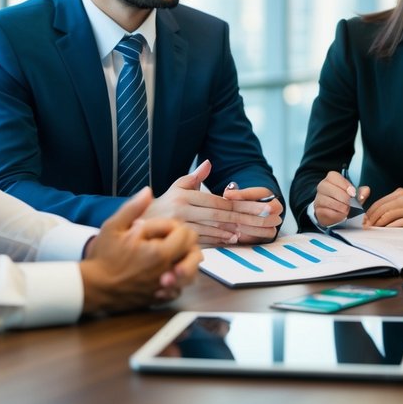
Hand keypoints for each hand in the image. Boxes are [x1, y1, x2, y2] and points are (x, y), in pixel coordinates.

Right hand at [80, 188, 201, 313]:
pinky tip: (164, 272)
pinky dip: (177, 280)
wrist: (92, 287)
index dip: (174, 227)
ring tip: (171, 254)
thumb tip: (148, 191)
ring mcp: (164, 287)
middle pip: (195, 253)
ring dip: (185, 261)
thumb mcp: (113, 227)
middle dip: (185, 242)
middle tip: (170, 238)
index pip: (185, 234)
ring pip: (192, 273)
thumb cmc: (102, 258)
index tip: (159, 228)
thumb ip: (133, 208)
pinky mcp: (160, 298)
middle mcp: (167, 271)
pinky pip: (179, 289)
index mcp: (160, 253)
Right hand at [147, 160, 278, 244]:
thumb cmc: (163, 203)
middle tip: (264, 219)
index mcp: (185, 196)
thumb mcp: (177, 186)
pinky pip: (203, 241)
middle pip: (220, 215)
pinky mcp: (178, 240)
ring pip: (213, 229)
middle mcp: (183, 210)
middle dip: (244, 218)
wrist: (138, 223)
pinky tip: (232, 239)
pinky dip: (219, 240)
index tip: (259, 207)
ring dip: (234, 231)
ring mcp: (180, 227)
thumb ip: (195, 176)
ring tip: (252, 230)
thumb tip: (209, 162)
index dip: (241, 205)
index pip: (218, 201)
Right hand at [313, 171, 369, 227]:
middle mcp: (322, 186)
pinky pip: (326, 211)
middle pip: (328, 187)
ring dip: (340, 206)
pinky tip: (342, 215)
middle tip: (350, 203)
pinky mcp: (318, 210)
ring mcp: (318, 198)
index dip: (344, 185)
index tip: (352, 193)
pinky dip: (336, 215)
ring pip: (327, 200)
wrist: (334, 213)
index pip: (334, 176)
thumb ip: (360, 192)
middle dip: (342, 197)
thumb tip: (366, 190)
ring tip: (347, 210)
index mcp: (331, 179)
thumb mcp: (354, 195)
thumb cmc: (344, 200)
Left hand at [364, 188, 402, 227]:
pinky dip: (390, 227)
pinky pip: (399, 222)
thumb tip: (377, 215)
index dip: (370, 212)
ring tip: (373, 230)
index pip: (379, 202)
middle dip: (371, 219)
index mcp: (399, 193)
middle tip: (365, 227)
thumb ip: (393, 203)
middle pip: (382, 209)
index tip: (364, 220)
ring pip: (388, 215)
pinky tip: (385, 231)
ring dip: (378, 224)